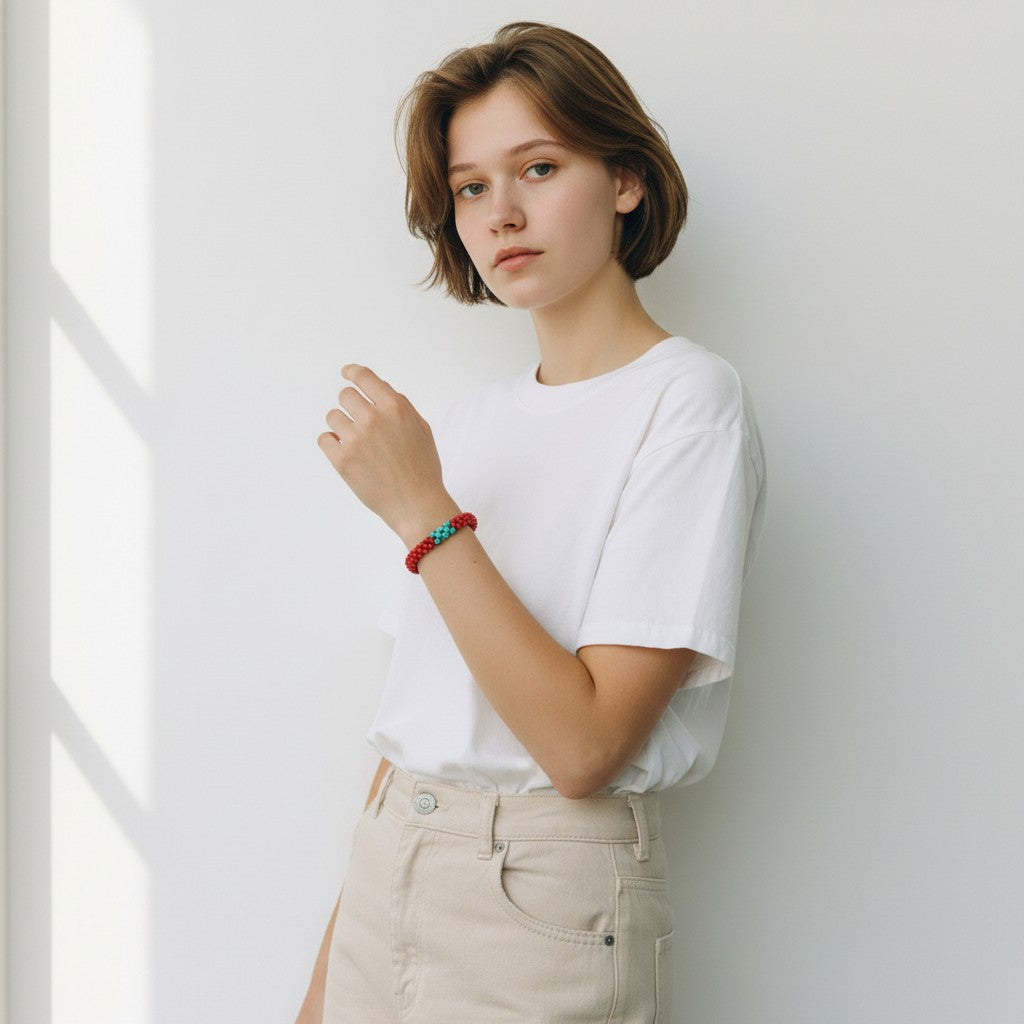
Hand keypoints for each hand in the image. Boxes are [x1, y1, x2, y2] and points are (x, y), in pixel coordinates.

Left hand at [317, 365, 452, 539]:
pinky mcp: (341, 459)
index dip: (352, 372)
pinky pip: (324, 439)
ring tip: (358, 444)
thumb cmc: (423, 468)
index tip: (346, 373)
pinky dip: (333, 444)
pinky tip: (348, 454)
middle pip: (345, 395)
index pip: (364, 377)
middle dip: (352, 407)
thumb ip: (400, 405)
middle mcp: (373, 418)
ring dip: (342, 426)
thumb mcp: (421, 429)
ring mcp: (355, 439)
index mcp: (395, 407)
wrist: (416, 504)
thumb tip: (379, 388)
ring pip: (332, 416)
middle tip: (361, 424)